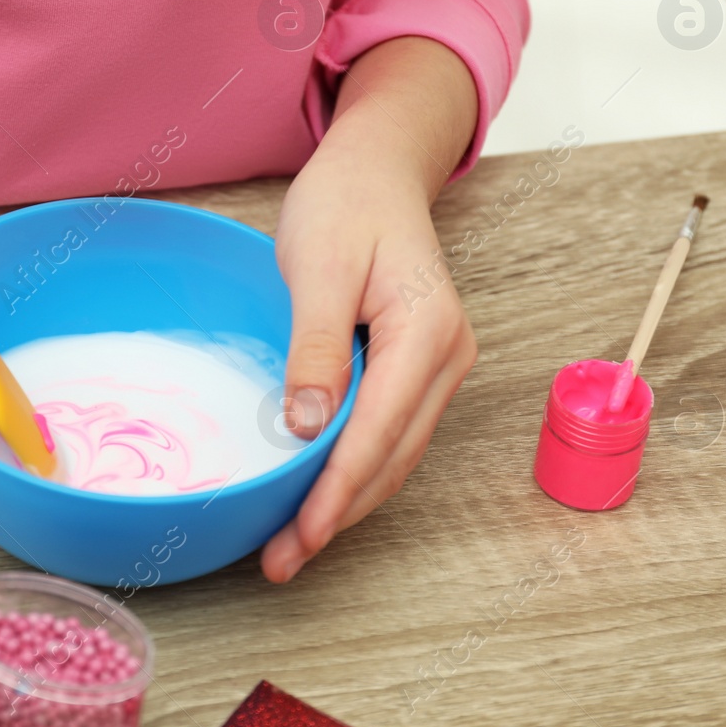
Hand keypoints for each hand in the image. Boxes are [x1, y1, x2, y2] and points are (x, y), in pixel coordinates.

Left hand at [260, 37, 480, 581]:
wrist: (376, 167)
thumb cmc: (346, 204)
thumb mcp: (320, 268)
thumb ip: (317, 347)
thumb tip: (308, 427)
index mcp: (427, 332)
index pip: (379, 432)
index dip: (337, 491)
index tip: (299, 535)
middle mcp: (445, 358)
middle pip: (391, 458)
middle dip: (338, 514)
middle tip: (280, 559)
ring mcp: (437, 366)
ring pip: (393, 455)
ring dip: (346, 502)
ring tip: (291, 544)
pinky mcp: (416, 368)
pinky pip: (388, 434)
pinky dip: (353, 470)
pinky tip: (316, 494)